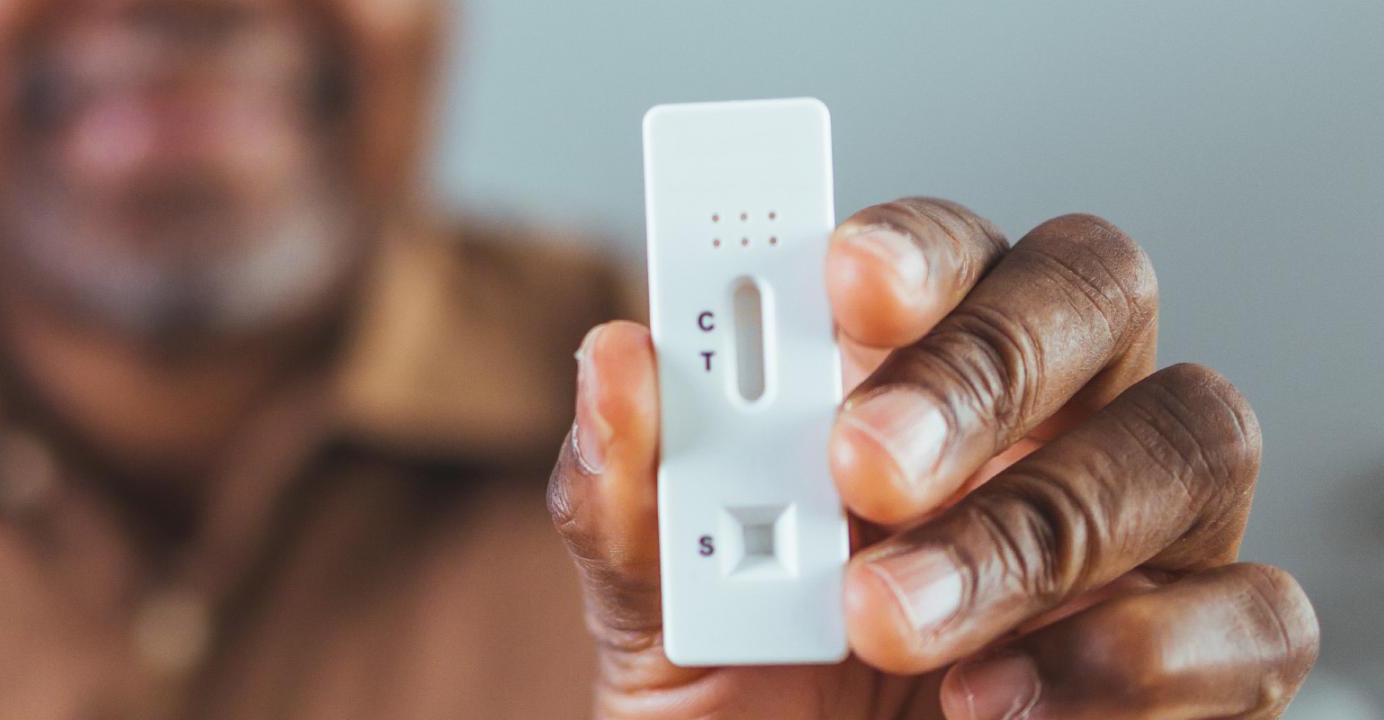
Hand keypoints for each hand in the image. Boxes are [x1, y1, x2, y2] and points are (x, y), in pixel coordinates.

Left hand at [548, 198, 1319, 717]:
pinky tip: (995, 703)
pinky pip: (1250, 614)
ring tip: (887, 624)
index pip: (948, 249)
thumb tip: (615, 358)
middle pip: (1091, 295)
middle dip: (980, 370)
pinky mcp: (1208, 654)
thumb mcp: (648, 604)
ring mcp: (1140, 530)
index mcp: (910, 373)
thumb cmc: (738, 692)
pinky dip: (1132, 655)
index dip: (911, 246)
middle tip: (862, 467)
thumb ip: (623, 491)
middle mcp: (1046, 420)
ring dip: (1029, 531)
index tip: (845, 283)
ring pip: (1185, 439)